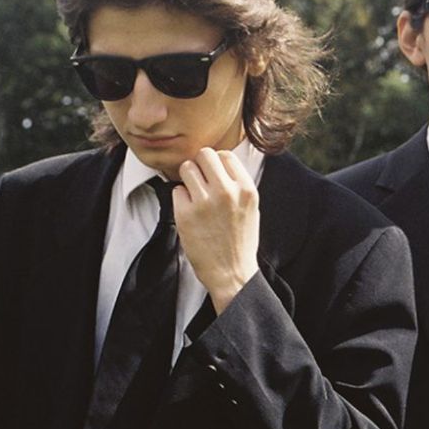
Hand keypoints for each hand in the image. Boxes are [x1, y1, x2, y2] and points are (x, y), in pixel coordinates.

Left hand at [173, 147, 261, 310]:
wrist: (232, 274)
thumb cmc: (241, 243)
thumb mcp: (252, 209)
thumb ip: (238, 184)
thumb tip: (220, 162)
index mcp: (246, 189)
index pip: (225, 155)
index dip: (216, 163)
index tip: (214, 176)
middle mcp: (227, 192)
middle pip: (204, 154)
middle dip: (200, 165)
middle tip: (200, 181)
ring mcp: (205, 202)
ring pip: (187, 168)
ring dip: (188, 180)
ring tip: (194, 197)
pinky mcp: (186, 215)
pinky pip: (177, 191)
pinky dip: (181, 200)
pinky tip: (190, 214)